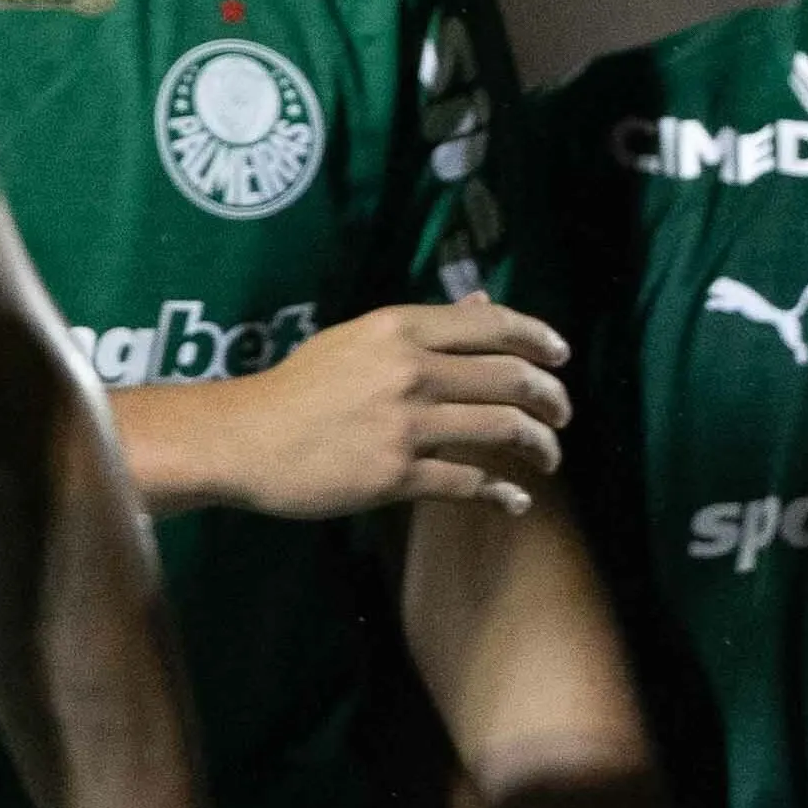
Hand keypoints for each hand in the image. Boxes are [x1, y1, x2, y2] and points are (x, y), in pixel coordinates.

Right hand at [197, 302, 571, 519]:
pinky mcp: (396, 476)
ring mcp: (405, 425)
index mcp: (400, 328)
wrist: (244, 439)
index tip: (561, 358)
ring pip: (501, 430)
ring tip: (549, 457)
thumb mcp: (359, 338)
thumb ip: (424, 327)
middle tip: (563, 413)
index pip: (493, 325)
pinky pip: (468, 484)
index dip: (539, 339)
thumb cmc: (298, 387)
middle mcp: (411, 370)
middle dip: (551, 398)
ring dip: (539, 445)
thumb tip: (482, 305)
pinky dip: (502, 494)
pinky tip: (515, 501)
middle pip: (510, 378)